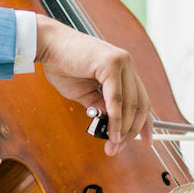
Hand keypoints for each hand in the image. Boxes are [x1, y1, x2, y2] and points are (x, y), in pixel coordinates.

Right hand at [35, 15, 150, 155]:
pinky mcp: (112, 63)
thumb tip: (112, 124)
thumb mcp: (85, 93)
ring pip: (130, 103)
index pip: (141, 99)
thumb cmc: (62, 65)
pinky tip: (111, 131)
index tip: (146, 141)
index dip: (145, 123)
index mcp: (122, 69)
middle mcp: (126, 64)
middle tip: (118, 147)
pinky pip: (117, 98)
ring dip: (122, 128)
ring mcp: (122, 61)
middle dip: (131, 131)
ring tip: (113, 144)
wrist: (47, 45)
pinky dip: (115, 117)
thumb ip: (100, 106)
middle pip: (140, 104)